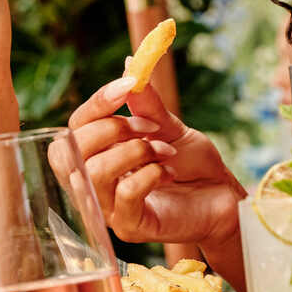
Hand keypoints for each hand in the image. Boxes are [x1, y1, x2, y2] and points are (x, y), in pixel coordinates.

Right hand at [67, 73, 243, 247]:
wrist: (223, 197)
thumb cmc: (192, 164)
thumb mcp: (168, 126)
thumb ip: (145, 103)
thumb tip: (130, 63)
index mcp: (96, 156)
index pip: (72, 129)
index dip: (97, 104)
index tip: (128, 85)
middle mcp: (93, 184)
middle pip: (68, 152)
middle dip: (110, 129)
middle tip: (150, 128)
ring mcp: (108, 209)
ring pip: (94, 174)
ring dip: (134, 152)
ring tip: (165, 152)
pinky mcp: (130, 228)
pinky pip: (124, 196)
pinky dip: (149, 175)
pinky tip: (168, 173)